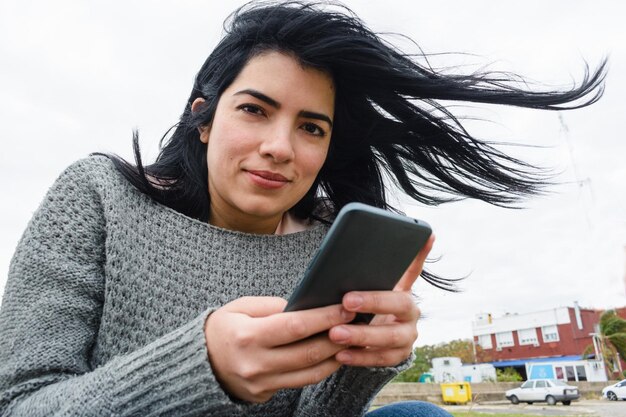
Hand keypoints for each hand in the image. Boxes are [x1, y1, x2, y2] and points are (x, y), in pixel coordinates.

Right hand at [204, 297, 355, 402]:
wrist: (200, 363)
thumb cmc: (224, 328)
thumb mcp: (241, 307)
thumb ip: (272, 306)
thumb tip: (307, 307)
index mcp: (248, 336)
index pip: (295, 326)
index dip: (324, 317)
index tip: (346, 308)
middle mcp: (256, 363)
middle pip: (308, 353)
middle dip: (338, 337)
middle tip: (357, 323)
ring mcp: (261, 384)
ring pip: (310, 373)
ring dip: (336, 356)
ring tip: (353, 339)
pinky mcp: (266, 395)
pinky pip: (300, 382)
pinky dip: (320, 369)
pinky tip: (333, 355)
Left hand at [328, 235, 434, 366]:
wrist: (373, 339)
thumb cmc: (366, 308)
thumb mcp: (368, 291)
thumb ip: (366, 276)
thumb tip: (351, 253)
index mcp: (404, 291)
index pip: (412, 271)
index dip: (420, 253)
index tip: (425, 234)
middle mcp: (411, 313)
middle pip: (400, 305)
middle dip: (373, 302)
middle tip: (346, 301)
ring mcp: (407, 337)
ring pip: (390, 337)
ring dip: (362, 336)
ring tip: (335, 334)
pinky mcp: (398, 357)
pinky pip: (381, 360)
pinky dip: (360, 357)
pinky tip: (341, 354)